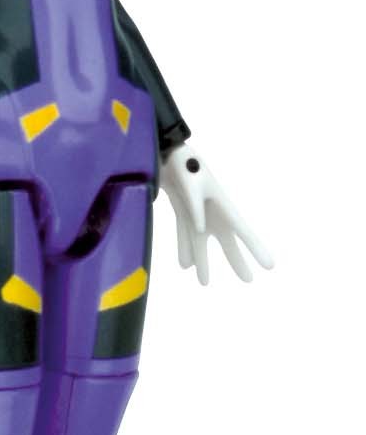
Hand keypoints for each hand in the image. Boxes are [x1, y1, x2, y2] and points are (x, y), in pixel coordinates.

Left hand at [160, 145, 273, 285]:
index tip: (270, 265)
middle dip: (237, 260)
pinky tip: (185, 266)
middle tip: (249, 280)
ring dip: (204, 262)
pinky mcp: (181, 209)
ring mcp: (197, 211)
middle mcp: (212, 210)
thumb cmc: (181, 161)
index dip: (256, 248)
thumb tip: (203, 230)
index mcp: (221, 202)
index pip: (242, 229)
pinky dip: (184, 249)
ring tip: (204, 283)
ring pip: (202, 242)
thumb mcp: (189, 182)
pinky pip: (184, 233)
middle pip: (227, 240)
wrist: (164, 150)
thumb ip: (196, 206)